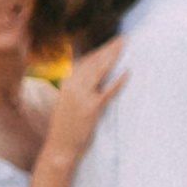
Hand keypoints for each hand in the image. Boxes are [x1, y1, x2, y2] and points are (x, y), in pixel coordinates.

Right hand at [43, 38, 129, 163]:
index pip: (85, 60)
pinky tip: (127, 72)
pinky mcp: (92, 108)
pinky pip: (107, 91)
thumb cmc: (65, 127)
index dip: (100, 50)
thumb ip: (77, 88)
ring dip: (114, 56)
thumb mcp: (67, 102)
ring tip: (125, 46)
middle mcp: (73, 86)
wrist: (60, 147)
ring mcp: (82, 96)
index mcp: (67, 83)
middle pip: (94, 61)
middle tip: (123, 38)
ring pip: (100, 70)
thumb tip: (92, 78)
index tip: (112, 43)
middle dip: (109, 48)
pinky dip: (118, 81)